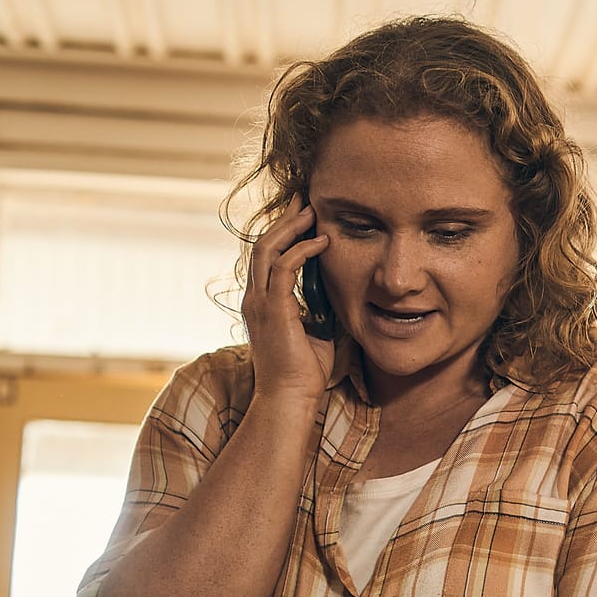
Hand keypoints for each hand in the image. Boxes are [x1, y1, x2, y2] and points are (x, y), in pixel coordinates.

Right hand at [244, 200, 334, 403]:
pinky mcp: (272, 309)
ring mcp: (259, 302)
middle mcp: (255, 297)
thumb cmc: (304, 372)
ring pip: (268, 250)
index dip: (283, 233)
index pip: (267, 257)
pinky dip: (302, 251)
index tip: (303, 216)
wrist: (290, 397)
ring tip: (312, 211)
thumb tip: (341, 293)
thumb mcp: (316, 332)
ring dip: (291, 227)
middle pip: (263, 245)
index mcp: (262, 302)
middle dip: (284, 220)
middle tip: (305, 200)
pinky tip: (322, 242)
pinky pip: (284, 268)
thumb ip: (321, 309)